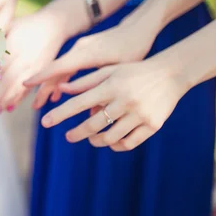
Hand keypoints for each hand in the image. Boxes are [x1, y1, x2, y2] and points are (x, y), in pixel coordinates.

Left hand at [0, 13, 66, 114]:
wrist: (54, 24)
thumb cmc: (25, 25)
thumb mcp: (9, 26)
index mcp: (14, 45)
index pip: (0, 66)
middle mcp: (25, 58)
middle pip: (9, 80)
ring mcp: (35, 67)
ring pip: (20, 87)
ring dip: (7, 101)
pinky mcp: (42, 73)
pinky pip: (30, 88)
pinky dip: (20, 98)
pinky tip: (10, 108)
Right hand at [24, 18, 157, 108]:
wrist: (139, 28)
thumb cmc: (133, 48)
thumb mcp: (120, 71)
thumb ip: (102, 89)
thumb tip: (91, 114)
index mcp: (85, 54)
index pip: (57, 67)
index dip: (41, 77)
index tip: (25, 85)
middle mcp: (78, 50)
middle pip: (54, 71)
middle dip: (42, 88)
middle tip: (34, 107)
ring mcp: (80, 50)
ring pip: (60, 70)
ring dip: (51, 86)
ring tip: (42, 104)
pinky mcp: (84, 52)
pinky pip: (68, 68)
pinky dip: (62, 81)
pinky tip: (59, 95)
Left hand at [40, 59, 189, 150]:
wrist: (171, 74)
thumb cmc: (133, 72)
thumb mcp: (109, 70)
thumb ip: (84, 82)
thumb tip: (60, 89)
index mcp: (111, 86)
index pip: (79, 103)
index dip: (60, 114)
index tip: (45, 122)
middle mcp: (125, 101)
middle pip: (93, 124)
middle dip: (76, 133)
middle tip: (68, 137)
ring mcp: (140, 115)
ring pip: (110, 137)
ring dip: (96, 140)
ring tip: (90, 138)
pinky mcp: (153, 125)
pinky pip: (128, 143)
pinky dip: (115, 145)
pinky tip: (108, 141)